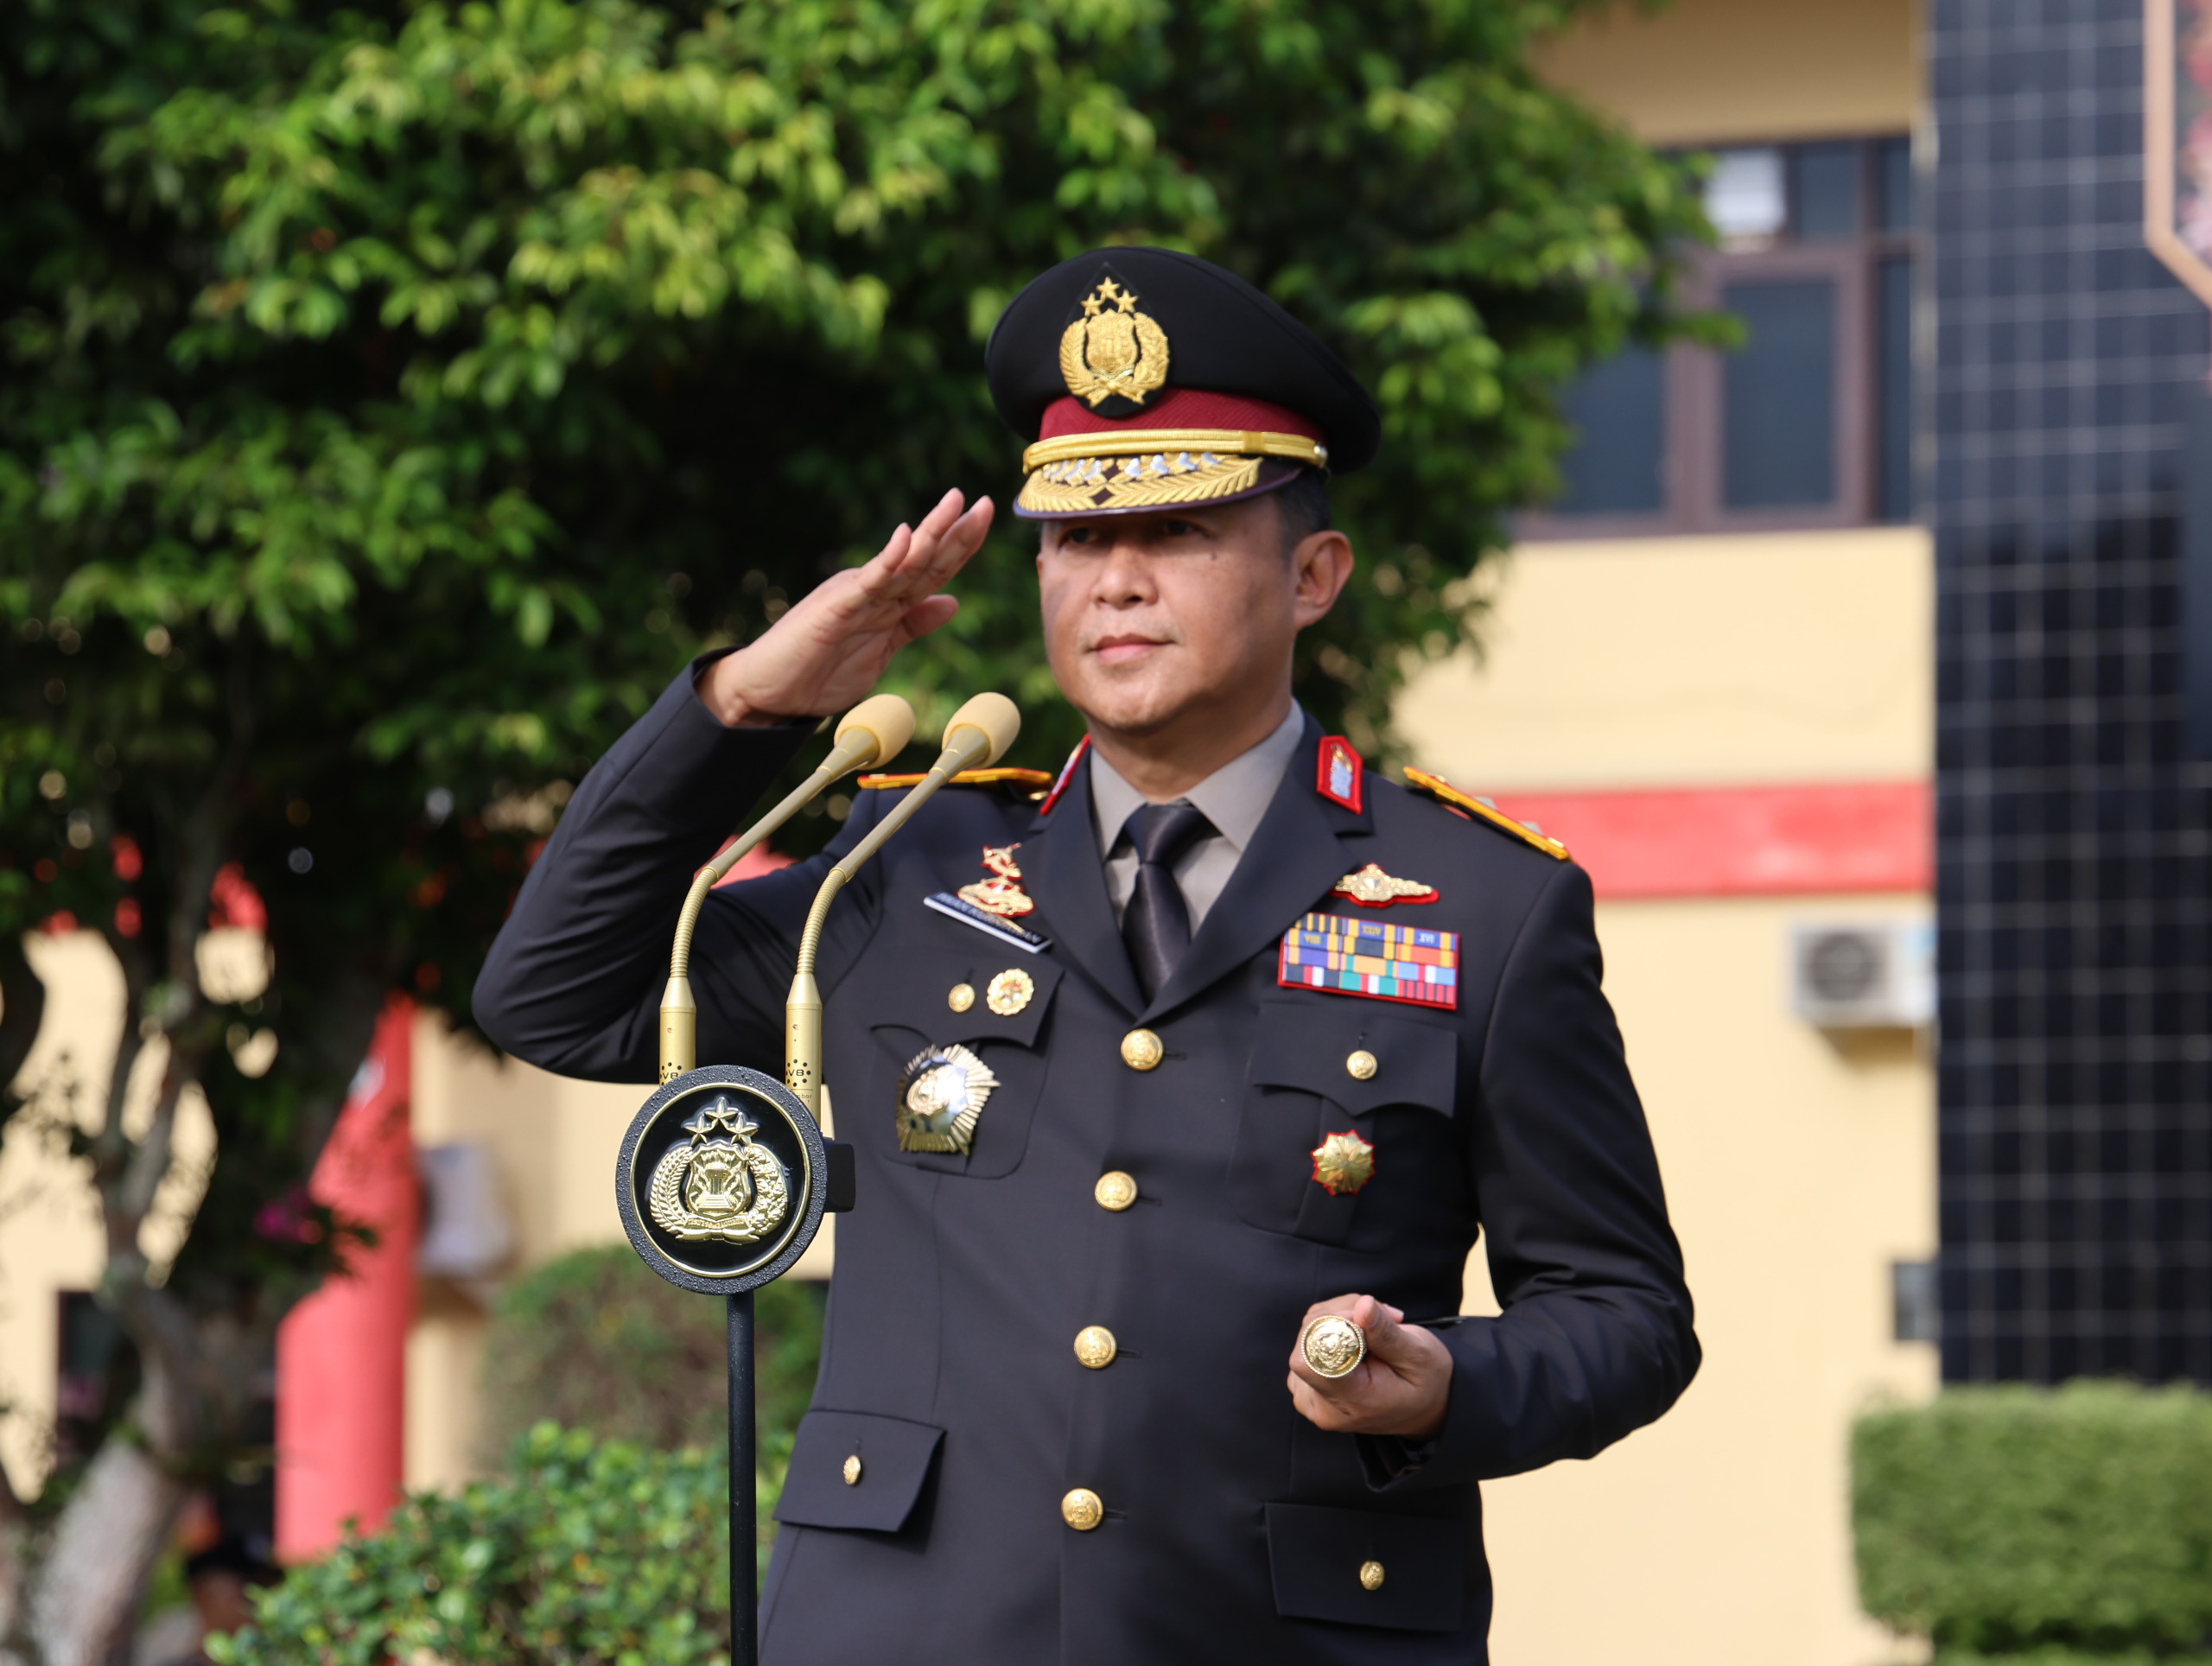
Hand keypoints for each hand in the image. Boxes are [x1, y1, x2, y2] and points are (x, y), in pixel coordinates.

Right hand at [699, 488, 994, 726]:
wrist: (771, 692)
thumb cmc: (819, 672)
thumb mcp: (883, 651)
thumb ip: (913, 624)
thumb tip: (951, 602)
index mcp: (887, 600)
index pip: (932, 568)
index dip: (961, 545)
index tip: (986, 516)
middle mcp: (874, 589)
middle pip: (924, 558)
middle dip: (956, 531)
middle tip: (985, 503)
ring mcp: (856, 595)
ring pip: (902, 562)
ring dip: (930, 534)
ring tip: (954, 504)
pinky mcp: (836, 607)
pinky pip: (868, 582)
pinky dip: (887, 559)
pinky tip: (904, 536)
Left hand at [1286, 1294, 1451, 1440]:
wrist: (1422, 1408)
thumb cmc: (1424, 1384)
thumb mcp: (1419, 1356)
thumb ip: (1386, 1333)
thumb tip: (1362, 1305)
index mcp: (1351, 1401)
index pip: (1309, 1360)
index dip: (1331, 1327)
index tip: (1364, 1319)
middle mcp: (1321, 1403)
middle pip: (1309, 1336)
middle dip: (1345, 1314)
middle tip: (1383, 1318)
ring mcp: (1310, 1394)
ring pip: (1309, 1328)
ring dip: (1344, 1316)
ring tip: (1378, 1328)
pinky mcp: (1307, 1381)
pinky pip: (1310, 1335)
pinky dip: (1336, 1324)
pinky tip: (1362, 1333)